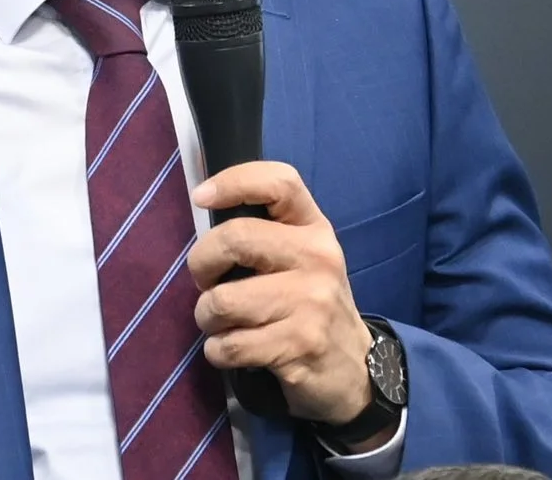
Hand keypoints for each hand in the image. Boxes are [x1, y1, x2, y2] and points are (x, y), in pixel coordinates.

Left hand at [188, 162, 384, 445]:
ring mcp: (311, 301)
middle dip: (201, 264)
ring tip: (223, 324)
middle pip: (235, 238)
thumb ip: (264, 234)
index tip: (200, 197)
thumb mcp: (302, 259)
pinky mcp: (300, 344)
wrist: (352, 369)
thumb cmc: (310, 305)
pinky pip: (229, 345)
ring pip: (222, 300)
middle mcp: (318, 257)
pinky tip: (234, 350)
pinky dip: (218, 351)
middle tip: (207, 283)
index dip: (233, 182)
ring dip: (207, 318)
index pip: (279, 183)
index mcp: (314, 228)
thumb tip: (204, 214)